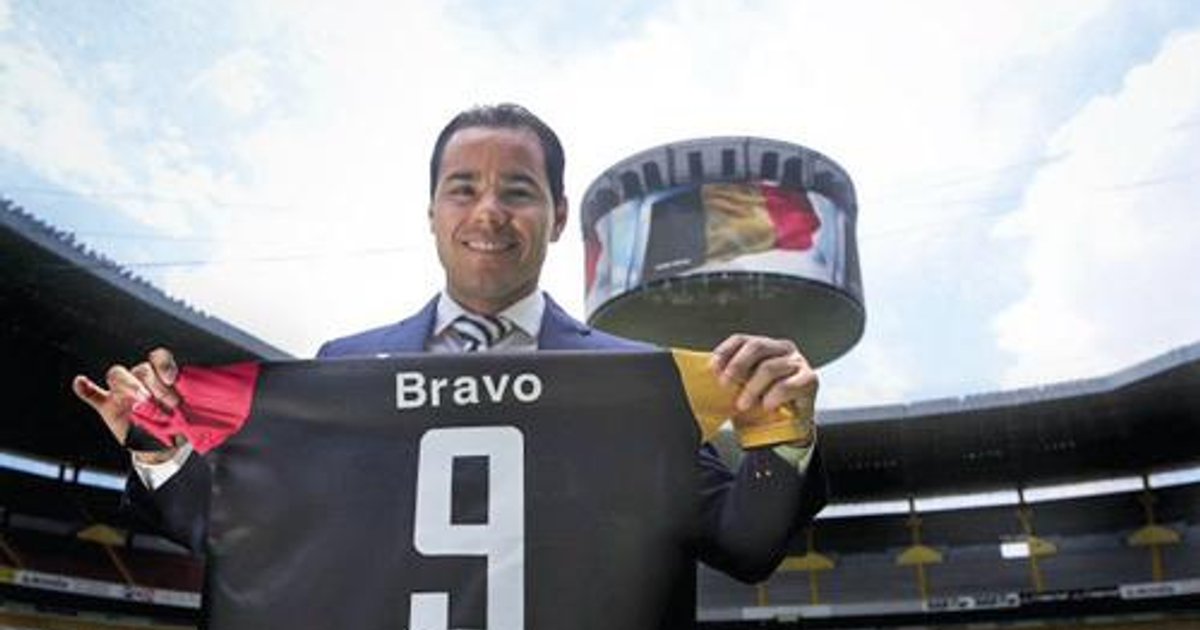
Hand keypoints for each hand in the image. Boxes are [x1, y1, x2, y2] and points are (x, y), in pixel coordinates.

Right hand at [72, 347, 181, 463]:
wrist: (162, 445)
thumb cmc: (177, 423)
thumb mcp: (185, 412)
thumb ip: (184, 404)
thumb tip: (188, 404)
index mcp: (159, 376)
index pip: (158, 357)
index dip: (164, 364)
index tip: (172, 379)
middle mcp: (140, 379)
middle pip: (141, 369)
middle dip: (154, 384)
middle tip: (167, 403)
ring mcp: (122, 392)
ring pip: (118, 375)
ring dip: (129, 386)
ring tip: (142, 403)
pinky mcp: (107, 406)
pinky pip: (92, 394)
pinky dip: (85, 388)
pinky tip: (80, 382)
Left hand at [709, 334, 817, 442]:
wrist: (789, 426)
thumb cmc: (763, 404)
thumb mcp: (743, 387)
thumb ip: (731, 377)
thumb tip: (710, 374)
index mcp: (765, 346)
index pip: (741, 339)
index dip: (725, 352)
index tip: (713, 369)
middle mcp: (783, 349)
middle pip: (757, 346)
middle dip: (737, 366)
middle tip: (725, 385)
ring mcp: (798, 362)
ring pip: (770, 367)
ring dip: (752, 388)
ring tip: (743, 405)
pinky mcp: (810, 380)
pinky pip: (787, 385)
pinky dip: (773, 397)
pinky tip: (767, 405)